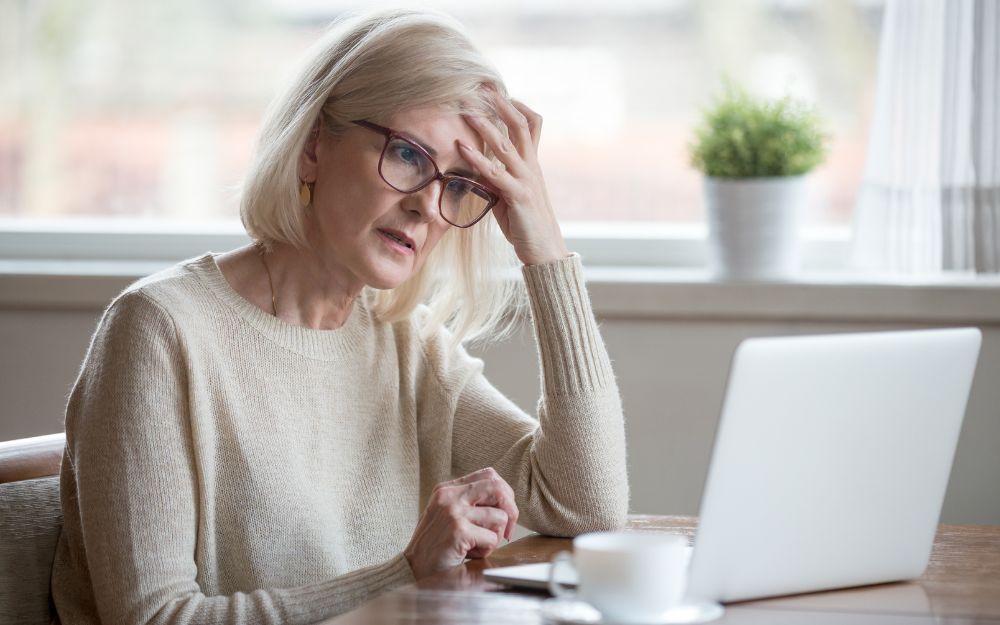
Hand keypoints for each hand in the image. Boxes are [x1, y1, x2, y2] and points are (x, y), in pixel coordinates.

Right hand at [404, 467, 518, 578]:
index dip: (505, 494)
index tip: (504, 513)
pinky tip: (469, 554)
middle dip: (511, 510)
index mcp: (447, 489)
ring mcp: (454, 512)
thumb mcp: (448, 514)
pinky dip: (486, 551)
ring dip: (495, 537)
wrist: (414, 569)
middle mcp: (450, 496)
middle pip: (498, 488)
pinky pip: (492, 539)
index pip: (489, 475)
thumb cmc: (436, 545)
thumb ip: (470, 502)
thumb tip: (506, 500)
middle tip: (506, 531)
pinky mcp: (458, 530)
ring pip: (500, 517)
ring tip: (476, 546)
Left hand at [459, 92, 569, 265]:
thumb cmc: (525, 223)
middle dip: (500, 105)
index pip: (531, 125)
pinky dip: (478, 158)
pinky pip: (496, 173)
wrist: (544, 250)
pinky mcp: (519, 196)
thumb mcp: (508, 195)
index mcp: (532, 164)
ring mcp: (527, 180)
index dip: (517, 106)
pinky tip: (462, 148)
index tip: (499, 92)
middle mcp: (532, 167)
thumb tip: (476, 166)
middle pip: (520, 126)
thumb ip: (496, 177)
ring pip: (506, 145)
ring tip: (467, 110)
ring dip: (485, 126)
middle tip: (482, 87)